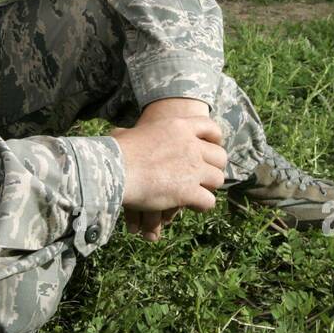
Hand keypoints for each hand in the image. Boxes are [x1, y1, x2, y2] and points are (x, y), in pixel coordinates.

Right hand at [112, 106, 224, 241]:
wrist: (114, 170)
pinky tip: (193, 206)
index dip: (214, 138)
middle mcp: (191, 146)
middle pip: (219, 156)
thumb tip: (120, 135)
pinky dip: (202, 205)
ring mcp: (193, 169)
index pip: (209, 126)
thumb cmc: (114, 152)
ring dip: (209, 187)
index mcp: (178, 126)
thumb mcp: (128, 134)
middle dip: (215, 166)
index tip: (212, 146)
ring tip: (199, 192)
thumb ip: (135, 135)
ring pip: (217, 179)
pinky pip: (208, 201)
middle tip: (205, 174)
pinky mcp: (189, 191)